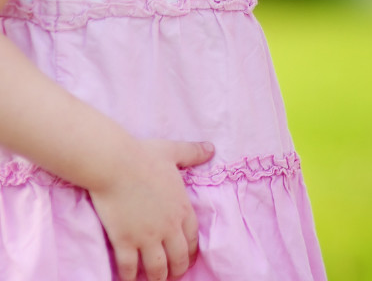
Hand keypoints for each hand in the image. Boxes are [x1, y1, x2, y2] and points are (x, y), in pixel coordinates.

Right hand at [88, 138, 213, 280]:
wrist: (115, 164)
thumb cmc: (145, 156)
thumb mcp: (175, 151)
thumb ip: (194, 153)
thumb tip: (211, 149)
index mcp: (182, 207)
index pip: (193, 237)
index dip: (192, 251)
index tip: (189, 259)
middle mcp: (168, 226)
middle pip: (178, 257)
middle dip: (178, 269)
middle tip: (173, 276)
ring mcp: (146, 236)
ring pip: (157, 268)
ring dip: (158, 278)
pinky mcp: (124, 242)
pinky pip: (129, 268)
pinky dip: (130, 278)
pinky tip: (130, 280)